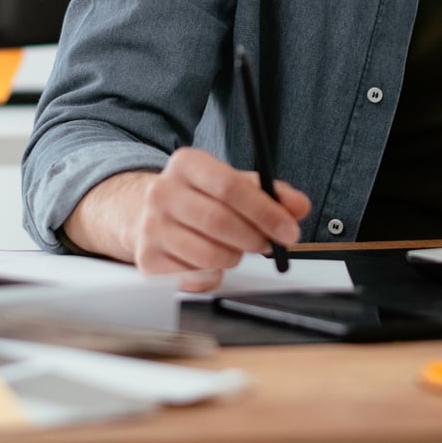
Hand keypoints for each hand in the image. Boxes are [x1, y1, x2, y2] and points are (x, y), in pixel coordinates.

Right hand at [69, 148, 310, 292]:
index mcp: (186, 164)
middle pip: (219, 222)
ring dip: (234, 257)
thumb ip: (268, 192)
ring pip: (209, 255)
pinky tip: (211, 262)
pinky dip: (213, 276)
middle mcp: (162, 192)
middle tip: (269, 245)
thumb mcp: (230, 183)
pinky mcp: (147, 259)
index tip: (289, 230)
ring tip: (235, 249)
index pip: (230, 186)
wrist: (143, 213)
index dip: (265, 211)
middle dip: (254, 239)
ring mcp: (151, 227)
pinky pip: (194, 278)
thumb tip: (298, 206)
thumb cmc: (196, 198)